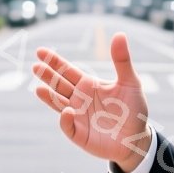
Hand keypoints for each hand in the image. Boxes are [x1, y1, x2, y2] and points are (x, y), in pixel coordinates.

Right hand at [33, 33, 149, 172]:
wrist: (137, 138)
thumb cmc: (133, 109)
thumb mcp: (130, 82)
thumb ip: (122, 60)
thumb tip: (120, 34)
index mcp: (87, 85)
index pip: (66, 71)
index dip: (53, 61)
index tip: (40, 52)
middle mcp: (78, 99)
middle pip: (58, 85)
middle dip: (47, 77)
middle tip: (36, 66)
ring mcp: (77, 117)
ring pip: (58, 105)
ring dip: (49, 97)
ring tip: (39, 89)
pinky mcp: (79, 134)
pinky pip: (68, 126)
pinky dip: (65, 119)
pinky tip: (67, 111)